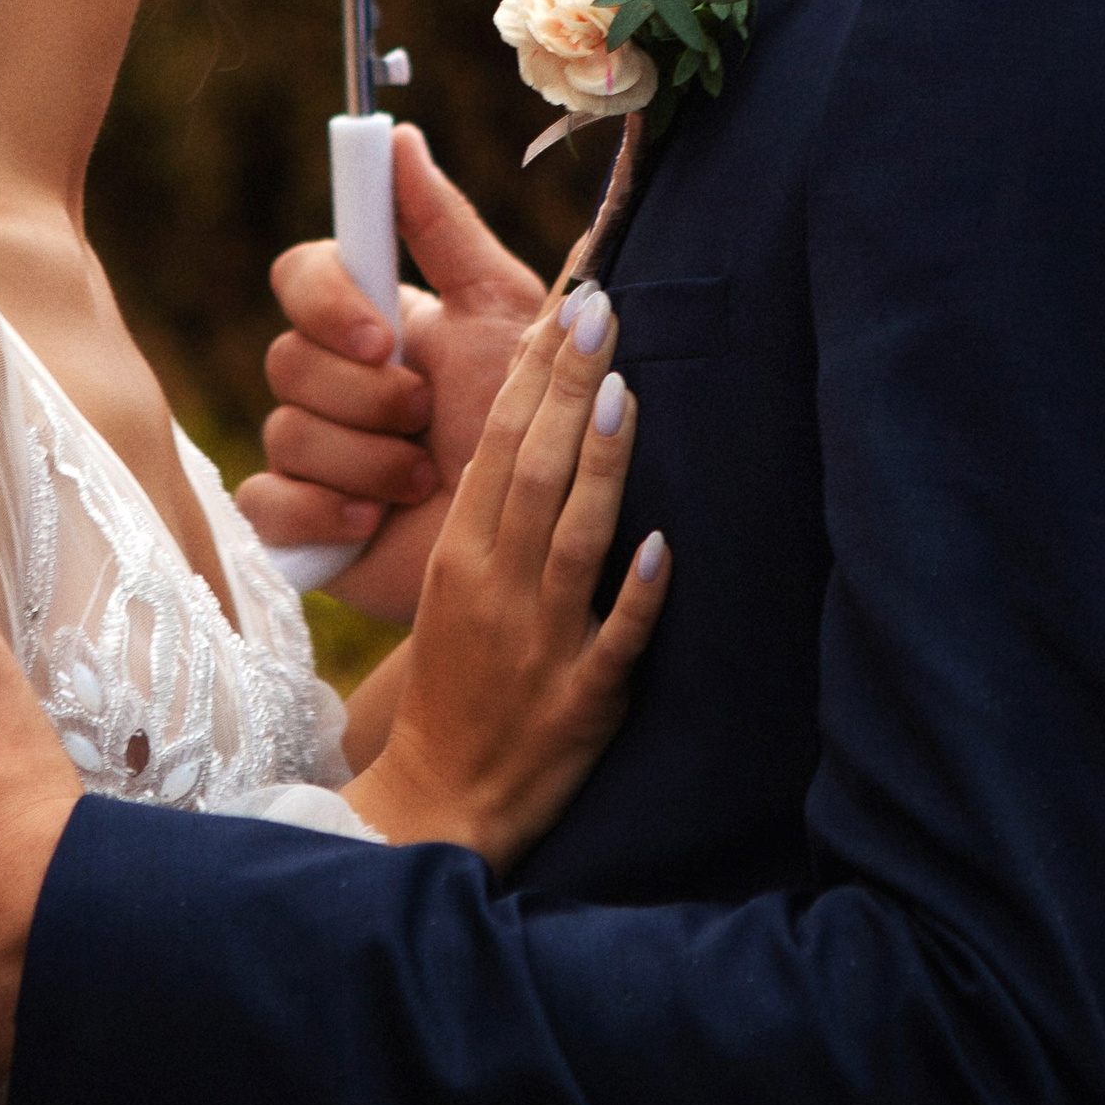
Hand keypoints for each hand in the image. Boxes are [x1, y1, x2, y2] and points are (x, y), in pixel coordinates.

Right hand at [237, 123, 546, 618]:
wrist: (540, 535)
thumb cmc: (533, 421)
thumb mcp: (505, 314)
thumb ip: (445, 226)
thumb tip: (398, 135)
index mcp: (373, 321)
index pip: (300, 276)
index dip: (326, 302)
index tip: (384, 333)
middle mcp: (333, 381)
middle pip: (286, 359)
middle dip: (366, 397)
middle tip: (426, 419)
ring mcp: (310, 452)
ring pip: (284, 432)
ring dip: (367, 462)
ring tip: (426, 481)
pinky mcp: (297, 521)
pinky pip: (264, 501)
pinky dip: (320, 511)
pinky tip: (370, 524)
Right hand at [344, 286, 666, 872]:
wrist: (439, 801)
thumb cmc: (457, 679)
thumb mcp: (455, 584)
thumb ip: (494, 509)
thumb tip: (538, 417)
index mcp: (460, 552)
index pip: (495, 442)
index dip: (534, 371)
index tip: (571, 304)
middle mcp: (494, 586)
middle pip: (530, 471)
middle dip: (566, 388)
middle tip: (603, 311)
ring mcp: (538, 643)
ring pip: (571, 540)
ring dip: (600, 467)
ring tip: (625, 394)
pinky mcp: (581, 701)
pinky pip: (614, 643)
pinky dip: (637, 596)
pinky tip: (664, 549)